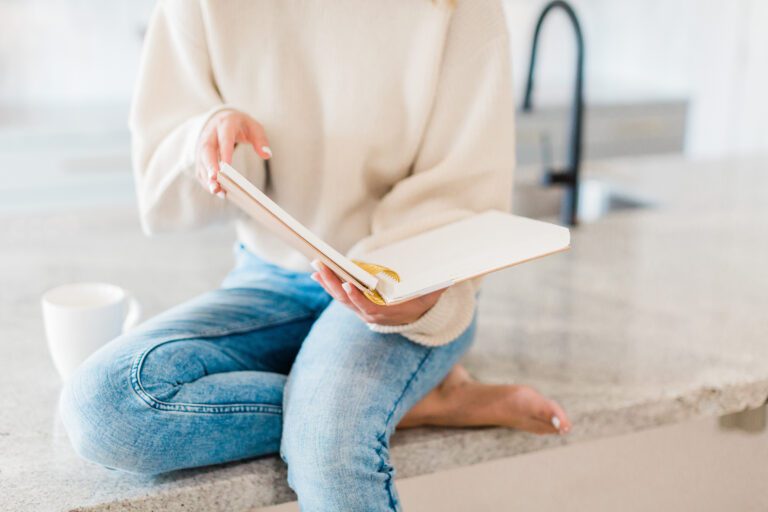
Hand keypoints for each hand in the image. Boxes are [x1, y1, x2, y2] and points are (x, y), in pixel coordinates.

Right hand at [195, 109, 271, 195]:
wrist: (222, 119)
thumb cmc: (240, 125)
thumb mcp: (254, 127)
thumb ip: (261, 140)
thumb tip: (267, 155)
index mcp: (225, 125)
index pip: (224, 139)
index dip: (224, 153)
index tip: (226, 167)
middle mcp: (210, 134)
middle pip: (207, 150)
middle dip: (210, 166)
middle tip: (215, 180)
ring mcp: (202, 145)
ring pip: (201, 162)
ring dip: (207, 177)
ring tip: (216, 191)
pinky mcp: (200, 156)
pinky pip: (200, 169)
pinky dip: (206, 181)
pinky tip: (216, 191)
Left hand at [311, 260, 445, 325]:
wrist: (415, 318)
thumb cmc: (423, 302)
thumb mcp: (431, 296)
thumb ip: (437, 288)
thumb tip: (450, 277)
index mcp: (386, 313)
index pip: (367, 307)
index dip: (356, 297)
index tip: (346, 285)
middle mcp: (370, 314)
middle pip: (347, 300)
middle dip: (333, 283)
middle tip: (321, 267)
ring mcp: (361, 310)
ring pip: (340, 298)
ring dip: (327, 282)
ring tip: (316, 266)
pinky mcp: (355, 305)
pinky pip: (339, 295)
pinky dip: (328, 284)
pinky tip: (318, 273)